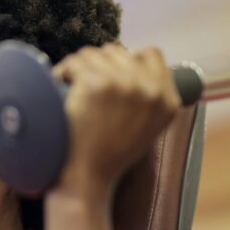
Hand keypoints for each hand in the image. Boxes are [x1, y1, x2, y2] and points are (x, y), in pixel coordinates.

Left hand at [51, 44, 180, 195]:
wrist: (87, 177)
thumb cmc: (109, 154)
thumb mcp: (146, 126)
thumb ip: (150, 96)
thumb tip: (137, 59)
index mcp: (167, 100)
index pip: (151, 54)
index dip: (127, 60)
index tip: (109, 74)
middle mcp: (150, 90)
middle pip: (118, 51)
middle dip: (98, 64)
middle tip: (85, 86)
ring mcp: (124, 84)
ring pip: (93, 53)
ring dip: (79, 67)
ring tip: (72, 89)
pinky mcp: (96, 84)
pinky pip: (75, 61)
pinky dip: (63, 72)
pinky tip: (61, 86)